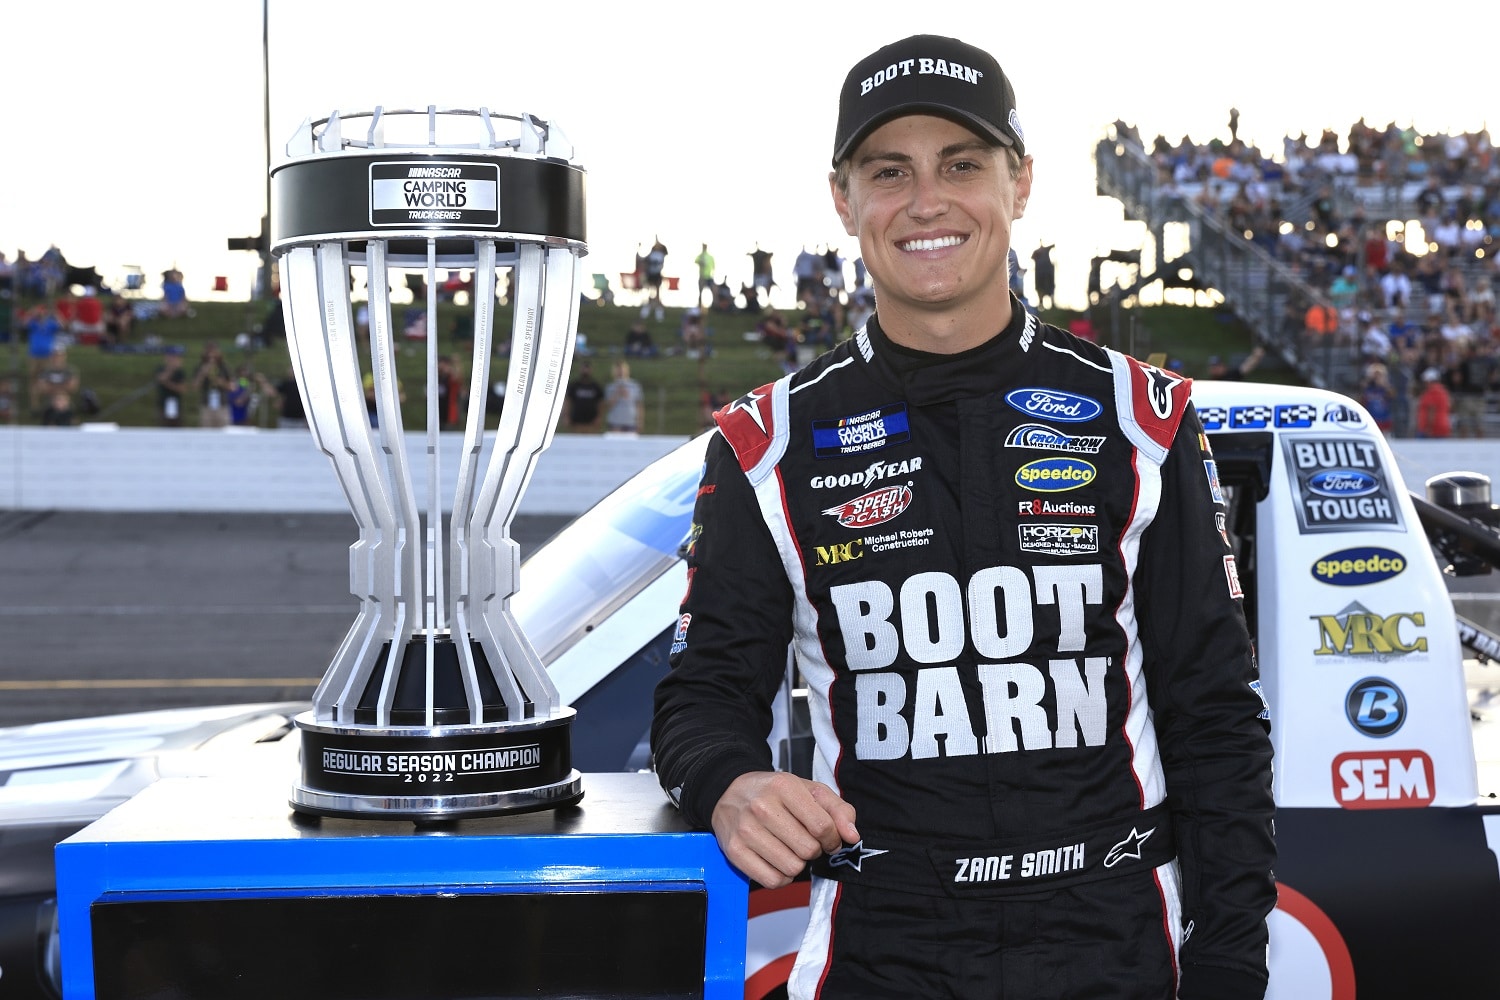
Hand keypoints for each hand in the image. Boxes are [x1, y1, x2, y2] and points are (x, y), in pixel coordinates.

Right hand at [710, 771, 858, 887]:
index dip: (832, 838)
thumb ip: (838, 809)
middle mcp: (762, 807)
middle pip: (808, 850)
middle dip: (813, 849)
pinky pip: (772, 881)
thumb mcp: (809, 790)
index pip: (822, 826)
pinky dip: (781, 877)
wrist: (729, 793)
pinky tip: (777, 860)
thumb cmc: (774, 793)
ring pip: (792, 868)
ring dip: (797, 863)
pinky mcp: (735, 852)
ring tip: (789, 848)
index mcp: (784, 786)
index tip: (828, 838)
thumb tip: (852, 836)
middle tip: (804, 840)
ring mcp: (746, 831)